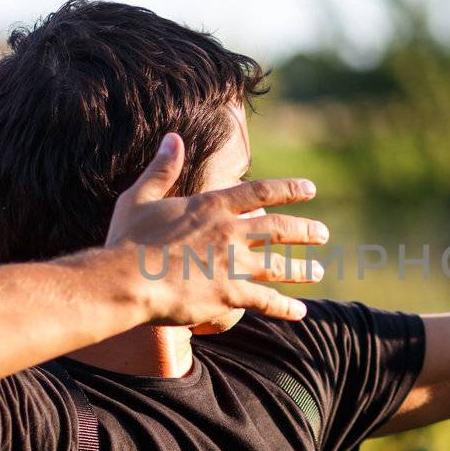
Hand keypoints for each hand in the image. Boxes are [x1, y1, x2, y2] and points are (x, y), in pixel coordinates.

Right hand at [85, 133, 328, 325]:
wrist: (126, 281)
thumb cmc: (129, 240)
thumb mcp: (141, 197)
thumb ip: (162, 169)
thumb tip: (172, 138)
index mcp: (212, 205)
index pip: (261, 192)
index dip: (289, 189)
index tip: (310, 189)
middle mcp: (230, 231)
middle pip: (279, 227)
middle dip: (305, 230)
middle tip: (323, 233)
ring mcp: (234, 264)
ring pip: (279, 265)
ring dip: (302, 269)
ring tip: (319, 272)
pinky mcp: (230, 294)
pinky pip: (267, 301)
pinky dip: (286, 307)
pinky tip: (301, 312)